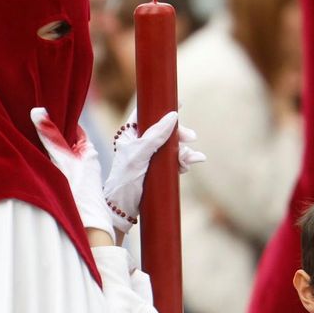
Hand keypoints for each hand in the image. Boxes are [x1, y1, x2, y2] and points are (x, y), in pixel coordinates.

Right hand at [32, 108, 113, 235]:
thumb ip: (50, 137)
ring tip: (24, 140)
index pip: (72, 127)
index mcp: (87, 151)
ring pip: (56, 157)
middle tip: (27, 123)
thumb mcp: (63, 160)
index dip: (58, 117)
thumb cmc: (80, 193)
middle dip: (48, 135)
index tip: (42, 109)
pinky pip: (53, 171)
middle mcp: (83, 162)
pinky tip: (30, 163)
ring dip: (43, 151)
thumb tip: (38, 111)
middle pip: (63, 142)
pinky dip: (43, 165)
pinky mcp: (67, 189)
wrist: (86, 229)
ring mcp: (74, 176)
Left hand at [103, 113, 206, 235]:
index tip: (178, 103)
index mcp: (130, 134)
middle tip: (191, 138)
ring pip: (172, 146)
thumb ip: (155, 135)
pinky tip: (187, 166)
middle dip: (179, 134)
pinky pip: (174, 161)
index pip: (146, 113)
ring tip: (189, 160)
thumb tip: (172, 116)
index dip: (161, 106)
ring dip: (184, 151)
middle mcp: (140, 143)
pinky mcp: (157, 170)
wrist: (122, 210)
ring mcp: (149, 157)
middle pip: (164, 130)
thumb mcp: (138, 155)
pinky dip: (183, 162)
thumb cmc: (124, 181)